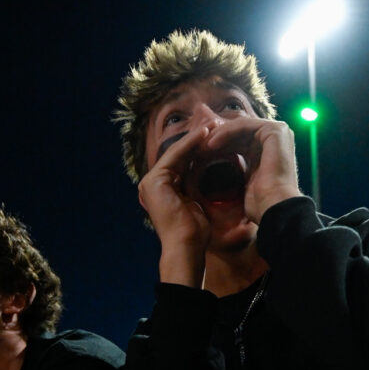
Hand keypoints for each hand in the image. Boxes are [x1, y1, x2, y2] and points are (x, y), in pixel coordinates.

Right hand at [138, 125, 211, 285]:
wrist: (186, 246)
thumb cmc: (194, 232)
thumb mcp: (195, 202)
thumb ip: (193, 184)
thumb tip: (202, 168)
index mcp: (161, 188)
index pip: (182, 162)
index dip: (199, 148)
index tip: (217, 137)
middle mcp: (153, 183)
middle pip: (178, 154)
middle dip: (198, 139)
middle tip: (216, 123)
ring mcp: (151, 181)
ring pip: (177, 151)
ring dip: (196, 137)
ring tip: (213, 124)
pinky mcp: (155, 180)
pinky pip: (176, 156)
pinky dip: (191, 143)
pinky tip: (205, 133)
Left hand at [204, 116, 300, 223]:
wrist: (273, 208)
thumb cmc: (260, 202)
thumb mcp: (246, 180)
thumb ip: (239, 166)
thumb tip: (219, 161)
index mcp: (272, 148)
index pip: (241, 140)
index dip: (220, 146)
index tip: (199, 155)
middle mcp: (277, 138)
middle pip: (240, 132)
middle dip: (217, 139)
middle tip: (197, 149)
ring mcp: (279, 131)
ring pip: (240, 127)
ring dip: (218, 135)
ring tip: (200, 147)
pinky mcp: (275, 130)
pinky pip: (243, 125)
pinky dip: (225, 133)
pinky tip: (211, 144)